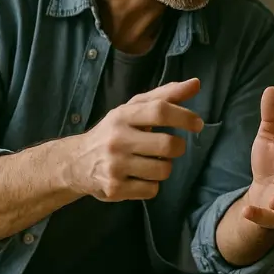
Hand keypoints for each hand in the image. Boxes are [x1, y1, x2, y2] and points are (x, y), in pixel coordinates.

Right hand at [66, 78, 203, 201]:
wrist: (76, 162)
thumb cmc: (114, 132)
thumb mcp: (133, 109)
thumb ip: (165, 96)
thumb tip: (196, 83)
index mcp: (122, 116)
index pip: (159, 111)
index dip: (184, 116)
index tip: (197, 124)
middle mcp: (117, 140)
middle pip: (168, 145)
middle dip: (178, 147)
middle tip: (171, 147)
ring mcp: (115, 166)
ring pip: (163, 170)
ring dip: (164, 167)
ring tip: (151, 162)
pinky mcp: (115, 189)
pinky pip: (152, 190)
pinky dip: (152, 185)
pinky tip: (139, 177)